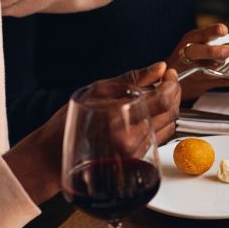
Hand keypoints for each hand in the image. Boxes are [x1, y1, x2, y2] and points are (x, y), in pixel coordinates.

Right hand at [4, 63, 180, 202]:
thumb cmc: (70, 121)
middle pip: (171, 113)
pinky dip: (161, 121)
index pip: (163, 100)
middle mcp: (130, 139)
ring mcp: (135, 152)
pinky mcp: (136, 160)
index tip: (170, 74)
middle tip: (167, 81)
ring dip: (169, 107)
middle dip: (174, 93)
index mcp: (119, 118)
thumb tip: (159, 67)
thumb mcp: (98, 90)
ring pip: (169, 125)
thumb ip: (133, 78)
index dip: (172, 84)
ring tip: (158, 94)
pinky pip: (160, 136)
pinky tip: (150, 112)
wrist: (54, 155)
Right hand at [166, 23, 228, 100]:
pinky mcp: (200, 84)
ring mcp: (193, 71)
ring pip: (210, 71)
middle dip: (214, 51)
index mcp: (190, 40)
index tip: (223, 30)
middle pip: (198, 52)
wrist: (170, 76)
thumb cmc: (186, 55)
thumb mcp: (194, 42)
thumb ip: (211, 39)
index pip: (200, 34)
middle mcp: (189, 55)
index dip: (212, 31)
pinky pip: (218, 83)